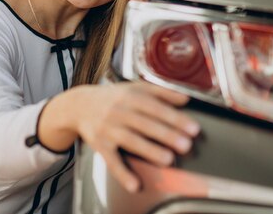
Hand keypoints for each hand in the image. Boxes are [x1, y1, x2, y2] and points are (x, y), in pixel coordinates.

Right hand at [38, 82, 199, 192]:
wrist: (79, 104)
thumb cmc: (114, 97)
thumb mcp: (136, 88)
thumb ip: (161, 92)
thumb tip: (186, 98)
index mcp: (132, 97)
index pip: (156, 108)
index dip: (175, 118)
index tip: (193, 128)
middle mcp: (119, 112)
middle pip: (146, 124)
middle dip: (167, 135)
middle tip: (186, 145)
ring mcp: (108, 129)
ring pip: (131, 141)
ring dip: (150, 151)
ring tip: (168, 160)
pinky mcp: (99, 146)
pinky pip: (111, 161)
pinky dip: (123, 174)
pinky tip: (135, 184)